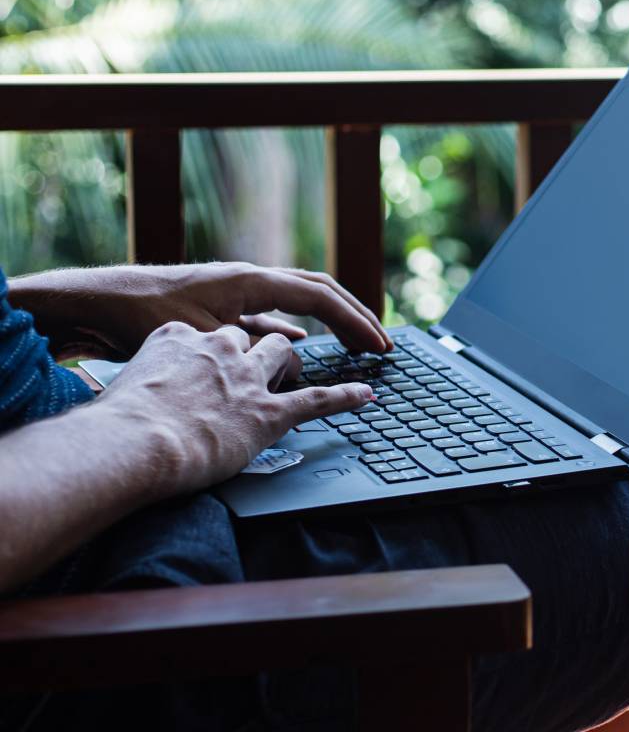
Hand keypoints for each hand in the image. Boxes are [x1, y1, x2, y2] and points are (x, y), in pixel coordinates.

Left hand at [10, 262, 389, 359]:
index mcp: (251, 280)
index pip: (321, 298)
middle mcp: (248, 279)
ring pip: (299, 299)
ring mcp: (236, 290)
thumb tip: (294, 354)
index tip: (378, 347)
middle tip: (382, 344)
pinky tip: (302, 344)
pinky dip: (297, 327)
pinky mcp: (221, 304)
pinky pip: (272, 312)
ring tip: (354, 342)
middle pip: (320, 291)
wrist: (93, 303)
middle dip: (355, 316)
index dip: (355, 323)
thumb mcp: (202, 334)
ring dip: (330, 319)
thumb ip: (251, 344)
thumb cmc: (140, 316)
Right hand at [99, 322, 373, 494]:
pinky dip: (346, 395)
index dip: (221, 347)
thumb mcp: (124, 384)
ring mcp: (248, 378)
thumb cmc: (116, 424)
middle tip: (265, 369)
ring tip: (298, 379)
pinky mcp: (269, 411)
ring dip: (294, 366)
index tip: (219, 357)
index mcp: (181, 335)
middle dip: (264, 350)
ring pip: (287, 354)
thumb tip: (130, 400)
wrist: (131, 442)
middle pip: (255, 337)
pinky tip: (365, 394)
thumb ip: (144, 380)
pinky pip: (320, 398)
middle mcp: (220, 348)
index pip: (212, 332)